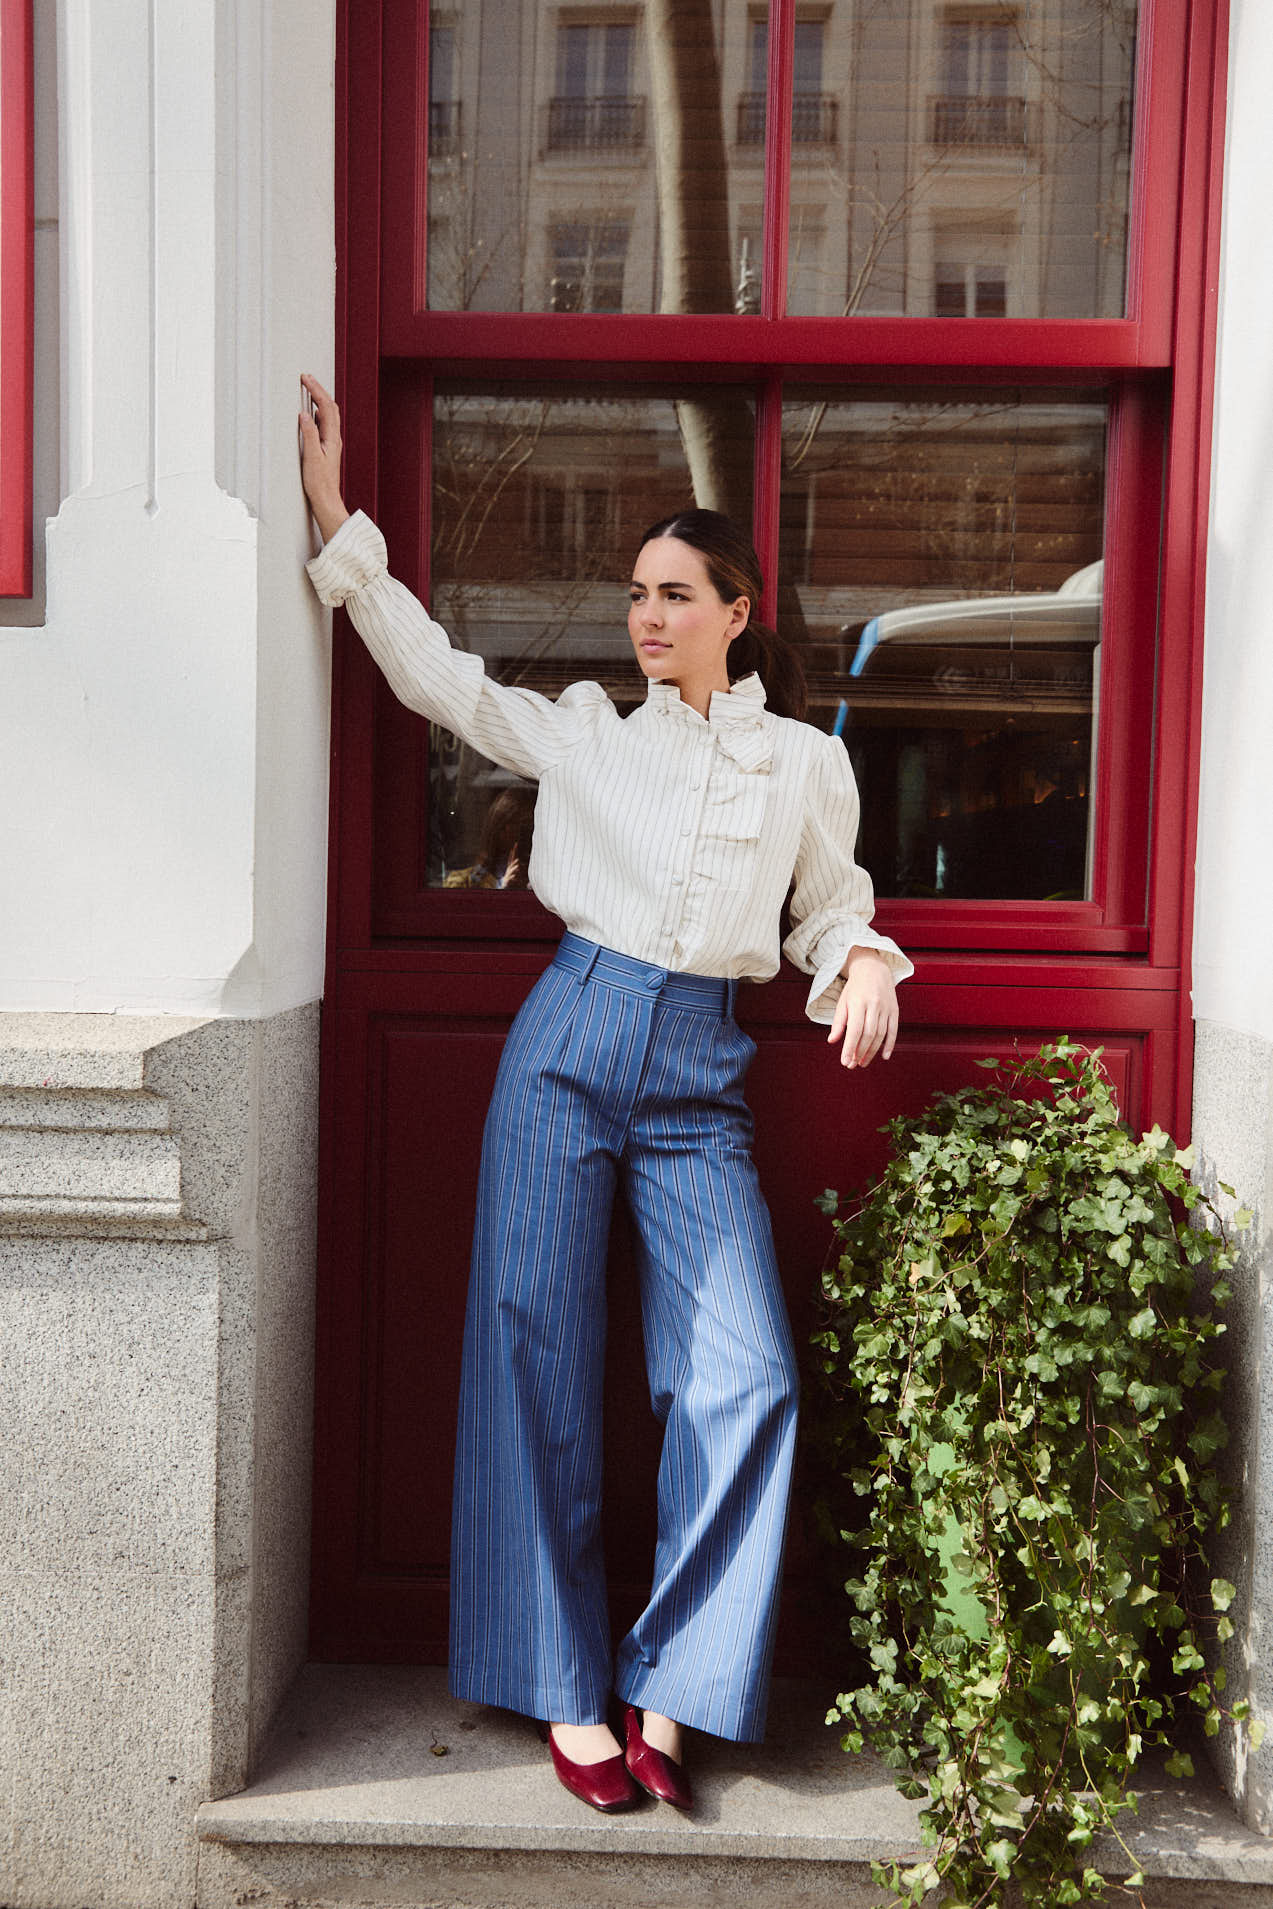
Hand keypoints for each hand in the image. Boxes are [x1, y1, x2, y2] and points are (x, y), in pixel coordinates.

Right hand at [299, 373, 350, 543]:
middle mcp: (334, 438)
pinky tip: (311, 414)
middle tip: (307, 378)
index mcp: (331, 438)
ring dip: (319, 400)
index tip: (305, 378)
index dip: (316, 390)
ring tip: (309, 389)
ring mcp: (331, 443)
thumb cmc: (319, 483)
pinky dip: (317, 413)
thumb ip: (309, 434)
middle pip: (330, 407)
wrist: (326, 500)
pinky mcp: (326, 449)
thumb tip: (304, 414)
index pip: (325, 406)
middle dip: (319, 390)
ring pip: (328, 415)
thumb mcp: (311, 457)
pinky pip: (324, 425)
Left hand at [828, 947, 898, 1068]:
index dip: (850, 1047)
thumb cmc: (855, 988)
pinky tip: (884, 1056)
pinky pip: (893, 1030)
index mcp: (858, 1002)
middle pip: (869, 1034)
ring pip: (881, 1034)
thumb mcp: (843, 1001)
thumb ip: (838, 1022)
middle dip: (860, 1052)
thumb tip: (832, 1041)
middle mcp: (874, 1005)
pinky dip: (890, 1044)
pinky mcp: (894, 1010)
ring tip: (863, 1062)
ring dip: (872, 1051)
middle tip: (853, 1065)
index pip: (855, 1030)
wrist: (873, 968)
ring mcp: (886, 1007)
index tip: (845, 1062)